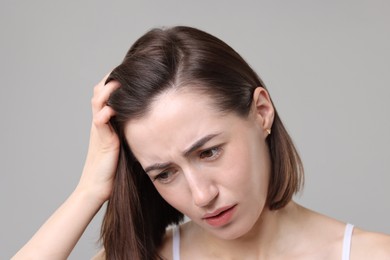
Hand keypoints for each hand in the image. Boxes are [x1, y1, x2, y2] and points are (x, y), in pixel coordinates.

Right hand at [77, 74, 119, 203]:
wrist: (98, 187)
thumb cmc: (114, 167)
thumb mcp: (126, 142)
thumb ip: (131, 129)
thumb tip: (152, 118)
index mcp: (107, 120)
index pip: (106, 93)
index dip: (114, 80)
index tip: (130, 70)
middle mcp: (101, 121)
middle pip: (98, 90)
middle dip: (110, 78)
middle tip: (125, 69)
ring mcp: (100, 130)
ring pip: (97, 101)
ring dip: (107, 89)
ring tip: (119, 81)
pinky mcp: (103, 141)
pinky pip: (100, 121)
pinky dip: (106, 111)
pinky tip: (115, 106)